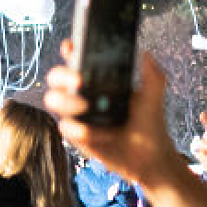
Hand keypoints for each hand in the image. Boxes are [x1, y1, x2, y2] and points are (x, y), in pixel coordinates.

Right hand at [42, 43, 178, 189]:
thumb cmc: (150, 125)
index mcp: (97, 80)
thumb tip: (146, 54)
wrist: (151, 159)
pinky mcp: (76, 135)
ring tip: (86, 107)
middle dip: (61, 75)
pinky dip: (81, 130)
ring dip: (66, 101)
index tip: (70, 48)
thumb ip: (152, 77)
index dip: (69, 51)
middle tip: (79, 81)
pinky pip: (66, 127)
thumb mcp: (153, 99)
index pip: (75, 59)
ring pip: (53, 99)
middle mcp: (82, 94)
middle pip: (55, 77)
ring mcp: (77, 114)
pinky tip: (102, 134)